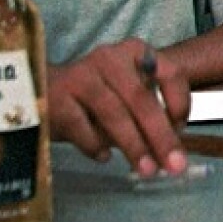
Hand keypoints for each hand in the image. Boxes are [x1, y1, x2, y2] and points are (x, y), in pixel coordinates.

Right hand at [48, 39, 190, 177]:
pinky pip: (80, 125)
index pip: (170, 73)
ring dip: (133, 145)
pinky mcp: (56, 96)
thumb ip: (149, 115)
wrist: (40, 88)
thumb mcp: (126, 94)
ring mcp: (81, 75)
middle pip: (141, 99)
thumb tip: (172, 152)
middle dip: (161, 135)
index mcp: (135, 52)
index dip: (181, 104)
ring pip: (114, 113)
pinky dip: (95, 144)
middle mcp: (110, 58)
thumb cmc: (95, 95)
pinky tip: (104, 156)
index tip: (182, 131)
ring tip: (146, 169)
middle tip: (174, 165)